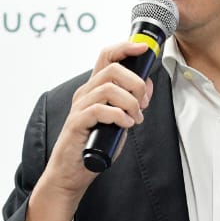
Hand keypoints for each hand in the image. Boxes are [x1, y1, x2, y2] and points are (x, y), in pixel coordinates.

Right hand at [26, 41, 154, 220]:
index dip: (125, 47)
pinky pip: (100, 109)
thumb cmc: (95, 145)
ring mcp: (79, 107)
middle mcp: (85, 93)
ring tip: (135, 119)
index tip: (144, 49)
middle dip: (136, 83)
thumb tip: (147, 85)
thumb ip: (131, 102)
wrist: (72, 172)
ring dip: (130, 103)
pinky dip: (118, 115)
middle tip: (143, 104)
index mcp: (94, 88)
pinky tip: (125, 124)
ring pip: (109, 88)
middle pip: (112, 69)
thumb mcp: (119, 119)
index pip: (107, 56)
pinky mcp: (77, 123)